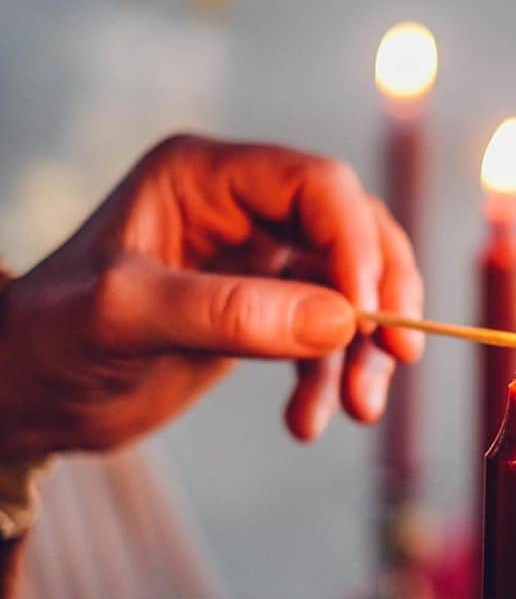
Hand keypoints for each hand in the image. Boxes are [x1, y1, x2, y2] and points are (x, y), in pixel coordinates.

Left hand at [0, 134, 423, 456]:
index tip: (370, 316)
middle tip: (395, 357)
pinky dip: (330, 377)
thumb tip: (342, 321)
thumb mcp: (125, 319)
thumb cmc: (50, 342)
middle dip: (380, 297)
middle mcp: (240, 206)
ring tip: (358, 411)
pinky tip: (307, 422)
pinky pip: (325, 333)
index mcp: (204, 176)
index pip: (316, 186)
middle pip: (353, 231)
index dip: (356, 244)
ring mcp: (255, 257)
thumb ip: (228, 313)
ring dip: (363, 349)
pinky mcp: (263, 309)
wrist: (24, 398)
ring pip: (350, 286)